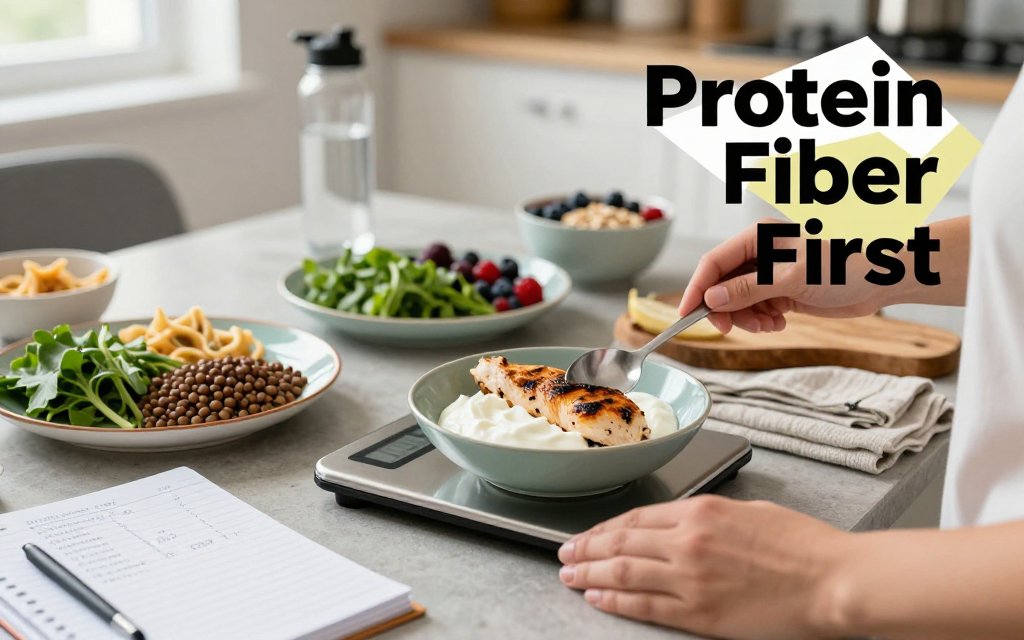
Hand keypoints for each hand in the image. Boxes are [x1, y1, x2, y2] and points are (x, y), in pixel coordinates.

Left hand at [558, 495, 849, 639]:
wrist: (834, 580)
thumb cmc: (803, 545)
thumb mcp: (750, 511)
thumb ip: (709, 517)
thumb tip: (682, 524)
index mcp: (701, 511)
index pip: (635, 518)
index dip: (603, 528)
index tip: (586, 534)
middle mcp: (688, 541)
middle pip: (620, 543)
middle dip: (586, 549)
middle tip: (564, 555)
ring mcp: (691, 577)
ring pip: (624, 573)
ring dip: (591, 574)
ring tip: (570, 577)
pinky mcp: (700, 612)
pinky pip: (645, 605)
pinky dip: (616, 601)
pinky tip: (598, 599)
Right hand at [679, 218, 890, 333]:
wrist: (883, 277)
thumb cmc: (845, 264)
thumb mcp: (792, 278)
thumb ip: (749, 289)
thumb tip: (713, 299)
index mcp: (758, 238)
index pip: (714, 263)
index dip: (697, 288)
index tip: (685, 314)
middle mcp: (760, 254)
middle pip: (722, 285)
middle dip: (725, 309)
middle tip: (733, 329)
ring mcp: (770, 273)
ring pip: (737, 301)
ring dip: (745, 318)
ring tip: (767, 326)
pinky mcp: (782, 291)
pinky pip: (756, 309)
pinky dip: (761, 320)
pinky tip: (779, 323)